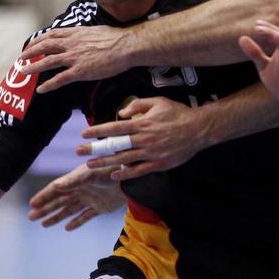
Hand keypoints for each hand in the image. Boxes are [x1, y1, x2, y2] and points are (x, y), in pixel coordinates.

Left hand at [18, 26, 134, 92]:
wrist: (126, 46)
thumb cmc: (116, 38)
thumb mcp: (96, 30)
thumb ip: (84, 35)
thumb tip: (82, 36)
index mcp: (76, 33)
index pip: (51, 35)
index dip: (39, 40)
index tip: (32, 44)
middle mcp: (72, 44)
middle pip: (44, 46)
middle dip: (30, 52)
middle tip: (21, 58)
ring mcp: (74, 58)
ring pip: (47, 62)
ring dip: (33, 67)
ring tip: (23, 72)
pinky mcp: (80, 71)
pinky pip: (60, 79)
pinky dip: (48, 85)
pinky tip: (41, 89)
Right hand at [27, 163, 123, 230]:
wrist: (130, 178)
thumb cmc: (110, 171)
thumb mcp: (91, 173)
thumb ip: (75, 180)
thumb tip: (56, 186)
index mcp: (77, 180)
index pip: (56, 189)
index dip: (44, 196)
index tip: (32, 204)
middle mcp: (82, 190)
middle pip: (60, 201)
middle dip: (45, 209)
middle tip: (31, 217)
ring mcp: (91, 199)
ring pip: (69, 210)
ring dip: (56, 217)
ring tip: (43, 224)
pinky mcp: (101, 208)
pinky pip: (85, 216)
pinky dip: (76, 222)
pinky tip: (67, 228)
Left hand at [78, 97, 209, 181]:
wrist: (199, 129)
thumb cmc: (178, 113)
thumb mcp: (158, 102)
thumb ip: (138, 105)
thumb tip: (121, 112)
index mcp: (142, 124)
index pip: (115, 127)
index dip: (98, 130)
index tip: (84, 133)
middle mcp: (144, 139)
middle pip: (115, 145)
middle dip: (95, 148)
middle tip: (79, 151)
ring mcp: (151, 153)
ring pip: (123, 159)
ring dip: (105, 162)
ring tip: (90, 164)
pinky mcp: (159, 164)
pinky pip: (139, 171)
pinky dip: (125, 174)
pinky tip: (114, 176)